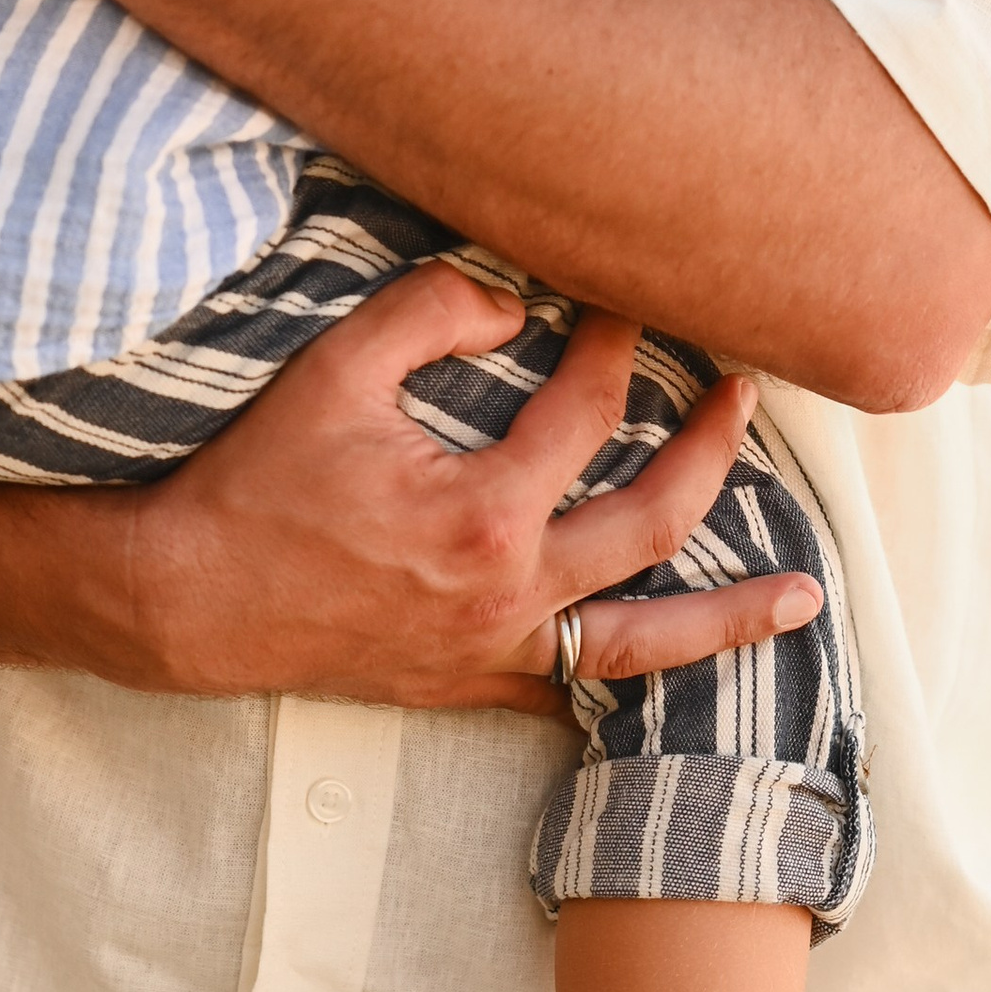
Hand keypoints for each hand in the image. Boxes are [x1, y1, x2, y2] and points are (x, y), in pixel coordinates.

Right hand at [123, 260, 821, 718]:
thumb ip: (431, 311)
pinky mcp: (465, 684)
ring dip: (729, 618)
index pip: (587, 410)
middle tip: (743, 394)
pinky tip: (670, 675)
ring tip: (805, 597)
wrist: (185, 599)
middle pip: (653, 521)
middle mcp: (510, 593)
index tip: (627, 297)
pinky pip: (568, 693)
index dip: (616, 342)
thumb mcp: (333, 367)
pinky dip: (626, 682)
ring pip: (641, 644)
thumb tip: (515, 303)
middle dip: (711, 450)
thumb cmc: (254, 480)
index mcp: (486, 511)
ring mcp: (493, 650)